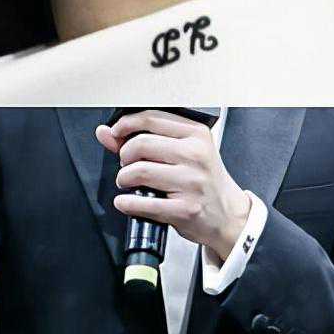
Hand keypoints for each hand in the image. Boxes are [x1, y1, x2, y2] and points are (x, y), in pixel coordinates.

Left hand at [96, 110, 250, 260]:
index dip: (126, 124)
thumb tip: (106, 133)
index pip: (151, 118)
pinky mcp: (185, 209)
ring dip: (124, 178)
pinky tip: (126, 201)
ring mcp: (192, 182)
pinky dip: (127, 203)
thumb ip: (145, 139)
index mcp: (197, 135)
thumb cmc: (205, 181)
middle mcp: (196, 155)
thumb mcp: (184, 153)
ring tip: (128, 182)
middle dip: (124, 156)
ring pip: (139, 171)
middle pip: (141, 144)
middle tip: (126, 164)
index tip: (117, 132)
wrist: (228, 215)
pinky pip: (144, 203)